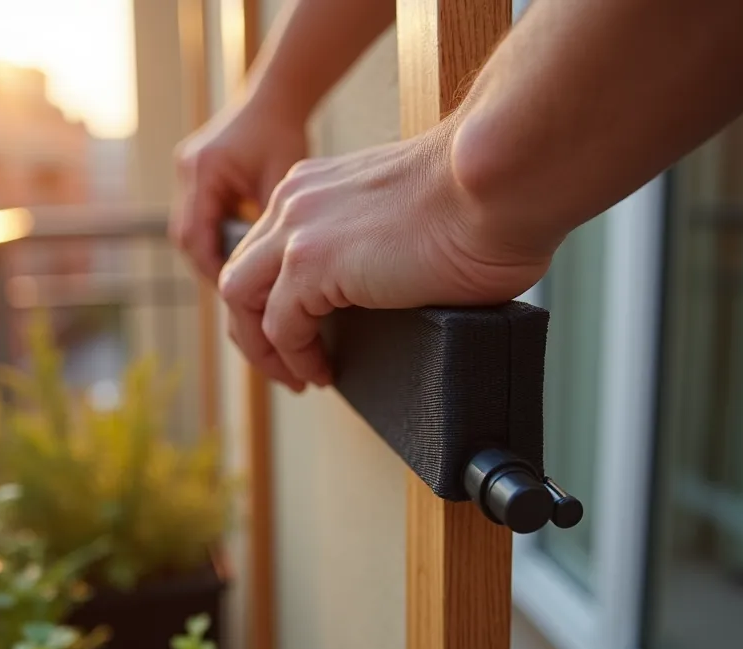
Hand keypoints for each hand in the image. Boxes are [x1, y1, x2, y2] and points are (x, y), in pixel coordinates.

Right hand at [171, 99, 308, 279]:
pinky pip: (198, 212)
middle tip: (236, 287)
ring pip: (188, 227)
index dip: (212, 267)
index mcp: (204, 171)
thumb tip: (264, 270)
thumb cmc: (284, 133)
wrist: (276, 97)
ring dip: (211, 249)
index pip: (196, 235)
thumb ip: (266, 224)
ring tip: (239, 270)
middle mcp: (187, 170)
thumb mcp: (279, 183)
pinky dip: (214, 231)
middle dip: (209, 263)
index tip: (235, 289)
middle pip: (185, 235)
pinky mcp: (195, 172)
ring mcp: (187, 170)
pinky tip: (238, 244)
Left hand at [218, 119, 555, 390]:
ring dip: (261, 346)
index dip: (273, 295)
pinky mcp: (312, 263)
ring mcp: (299, 230)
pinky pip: (279, 326)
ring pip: (242, 298)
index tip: (300, 332)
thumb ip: (385, 241)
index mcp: (318, 185)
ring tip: (296, 378)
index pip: (267, 246)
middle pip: (242, 271)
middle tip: (287, 364)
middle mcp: (296, 200)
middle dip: (254, 324)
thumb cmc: (485, 193)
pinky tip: (320, 373)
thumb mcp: (412, 214)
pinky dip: (294, 357)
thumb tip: (404, 280)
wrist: (501, 175)